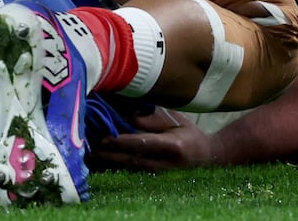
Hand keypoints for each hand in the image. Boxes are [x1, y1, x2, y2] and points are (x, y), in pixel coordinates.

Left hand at [89, 107, 217, 171]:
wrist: (208, 157)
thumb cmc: (188, 133)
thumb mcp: (175, 120)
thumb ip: (152, 119)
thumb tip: (128, 118)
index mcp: (174, 146)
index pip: (144, 144)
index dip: (123, 141)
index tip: (105, 137)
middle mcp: (167, 164)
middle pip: (134, 160)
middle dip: (110, 154)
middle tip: (89, 147)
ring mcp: (162, 174)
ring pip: (131, 169)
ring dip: (109, 162)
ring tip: (90, 154)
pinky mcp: (156, 179)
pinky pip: (133, 172)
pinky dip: (116, 167)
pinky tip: (101, 161)